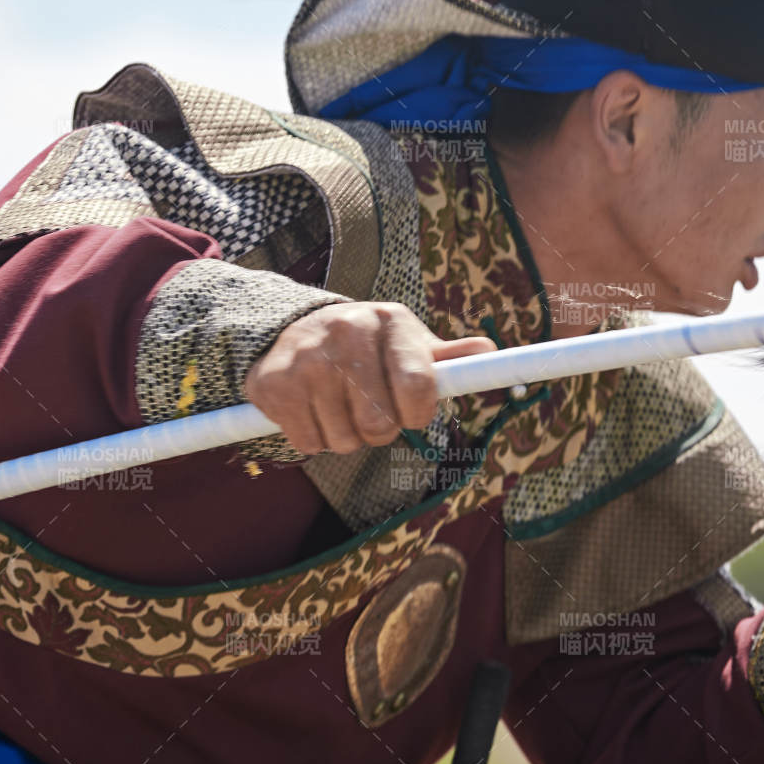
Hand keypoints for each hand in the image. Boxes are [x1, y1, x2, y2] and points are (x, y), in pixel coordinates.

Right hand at [244, 302, 495, 456]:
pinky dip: (313, 438)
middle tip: (369, 410)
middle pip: (380, 424)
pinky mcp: (273, 382)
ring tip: (338, 406)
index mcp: (389, 320)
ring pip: (344, 440)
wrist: (292, 330)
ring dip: (345, 437)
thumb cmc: (367, 347)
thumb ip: (447, 358)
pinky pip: (308, 443)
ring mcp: (307, 357)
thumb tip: (490, 349)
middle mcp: (347, 331)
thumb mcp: (407, 344)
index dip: (418, 414)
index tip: (412, 414)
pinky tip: (311, 410)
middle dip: (379, 430)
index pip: (418, 388)